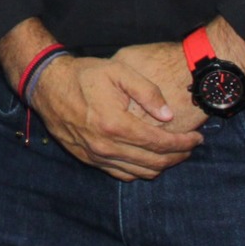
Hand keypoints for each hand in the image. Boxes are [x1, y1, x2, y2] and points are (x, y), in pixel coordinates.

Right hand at [26, 55, 202, 181]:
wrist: (47, 85)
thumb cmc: (83, 75)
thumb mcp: (118, 72)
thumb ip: (146, 92)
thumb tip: (168, 115)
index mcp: (115, 124)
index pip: (159, 143)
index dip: (183, 143)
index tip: (197, 138)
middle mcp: (106, 146)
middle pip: (153, 162)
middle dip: (177, 156)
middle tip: (190, 146)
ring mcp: (96, 156)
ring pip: (139, 172)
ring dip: (161, 165)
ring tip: (173, 152)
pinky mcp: (88, 159)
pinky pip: (121, 174)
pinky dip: (141, 170)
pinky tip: (149, 159)